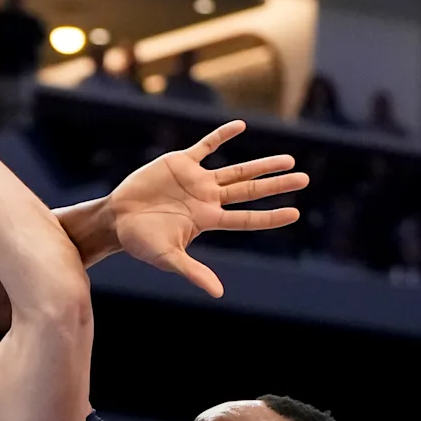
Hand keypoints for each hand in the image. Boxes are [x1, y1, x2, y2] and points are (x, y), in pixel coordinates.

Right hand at [108, 120, 307, 297]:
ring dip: (261, 165)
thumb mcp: (168, 258)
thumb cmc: (140, 242)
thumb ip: (193, 271)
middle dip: (276, 185)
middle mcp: (207, 199)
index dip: (271, 216)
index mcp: (208, 220)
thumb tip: (218, 293)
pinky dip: (221, 137)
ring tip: (288, 159)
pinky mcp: (180, 163)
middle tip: (304, 179)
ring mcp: (196, 181)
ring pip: (236, 171)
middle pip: (249, 191)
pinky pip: (206, 147)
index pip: (247, 218)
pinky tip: (240, 127)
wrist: (116, 219)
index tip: (295, 212)